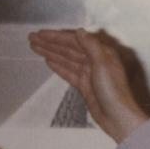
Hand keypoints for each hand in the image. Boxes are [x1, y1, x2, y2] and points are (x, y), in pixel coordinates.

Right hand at [28, 28, 147, 143]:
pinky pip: (68, 72)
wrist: (117, 117)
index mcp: (101, 52)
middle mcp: (94, 60)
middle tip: (32, 38)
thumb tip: (79, 31)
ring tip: (35, 47)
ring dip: (50, 52)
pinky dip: (58, 66)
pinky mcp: (84, 85)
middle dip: (49, 43)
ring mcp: (88, 73)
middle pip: (67, 48)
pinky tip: (48, 61)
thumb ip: (91, 46)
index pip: (74, 40)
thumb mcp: (102, 65)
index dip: (56, 37)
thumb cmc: (114, 92)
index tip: (41, 33)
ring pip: (65, 59)